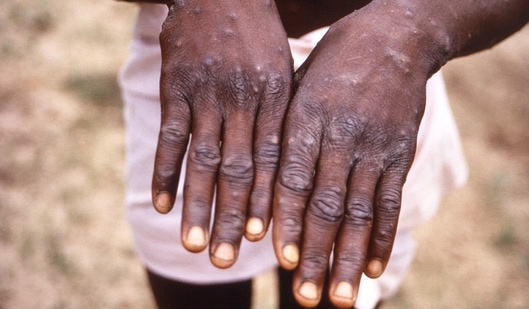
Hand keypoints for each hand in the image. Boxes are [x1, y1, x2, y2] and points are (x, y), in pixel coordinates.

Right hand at [152, 0, 292, 267]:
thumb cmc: (258, 36)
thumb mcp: (283, 69)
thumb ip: (282, 116)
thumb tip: (285, 168)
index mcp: (275, 98)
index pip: (273, 160)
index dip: (268, 201)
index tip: (265, 240)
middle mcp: (243, 100)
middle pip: (239, 169)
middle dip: (234, 216)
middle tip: (229, 259)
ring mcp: (207, 93)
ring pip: (203, 159)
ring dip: (197, 205)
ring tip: (195, 244)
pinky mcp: (176, 86)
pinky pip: (170, 136)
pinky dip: (164, 171)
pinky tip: (160, 204)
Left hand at [272, 3, 444, 306]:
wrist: (395, 37)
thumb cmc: (333, 64)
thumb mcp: (299, 85)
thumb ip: (284, 132)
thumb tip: (261, 185)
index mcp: (306, 117)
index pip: (293, 178)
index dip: (288, 220)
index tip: (282, 260)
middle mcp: (341, 135)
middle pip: (326, 204)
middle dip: (316, 254)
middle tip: (306, 297)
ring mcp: (374, 146)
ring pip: (360, 211)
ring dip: (348, 257)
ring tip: (339, 297)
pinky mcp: (399, 152)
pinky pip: (390, 200)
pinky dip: (382, 236)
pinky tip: (372, 267)